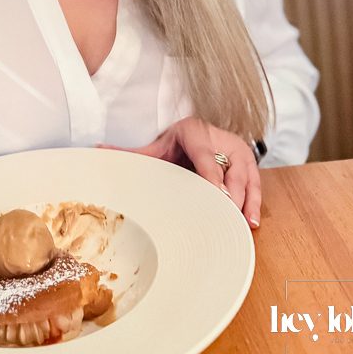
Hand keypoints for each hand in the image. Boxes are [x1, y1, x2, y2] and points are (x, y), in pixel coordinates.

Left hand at [99, 117, 260, 229]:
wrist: (196, 129)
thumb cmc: (174, 142)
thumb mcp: (154, 147)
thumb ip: (130, 153)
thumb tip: (97, 150)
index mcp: (194, 132)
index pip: (204, 155)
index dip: (212, 177)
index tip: (217, 195)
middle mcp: (219, 138)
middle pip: (229, 170)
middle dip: (229, 194)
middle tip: (227, 216)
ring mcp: (237, 150)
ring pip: (245, 178)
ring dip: (244, 202)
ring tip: (241, 224)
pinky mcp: (248, 161)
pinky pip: (255, 183)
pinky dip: (254, 202)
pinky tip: (251, 220)